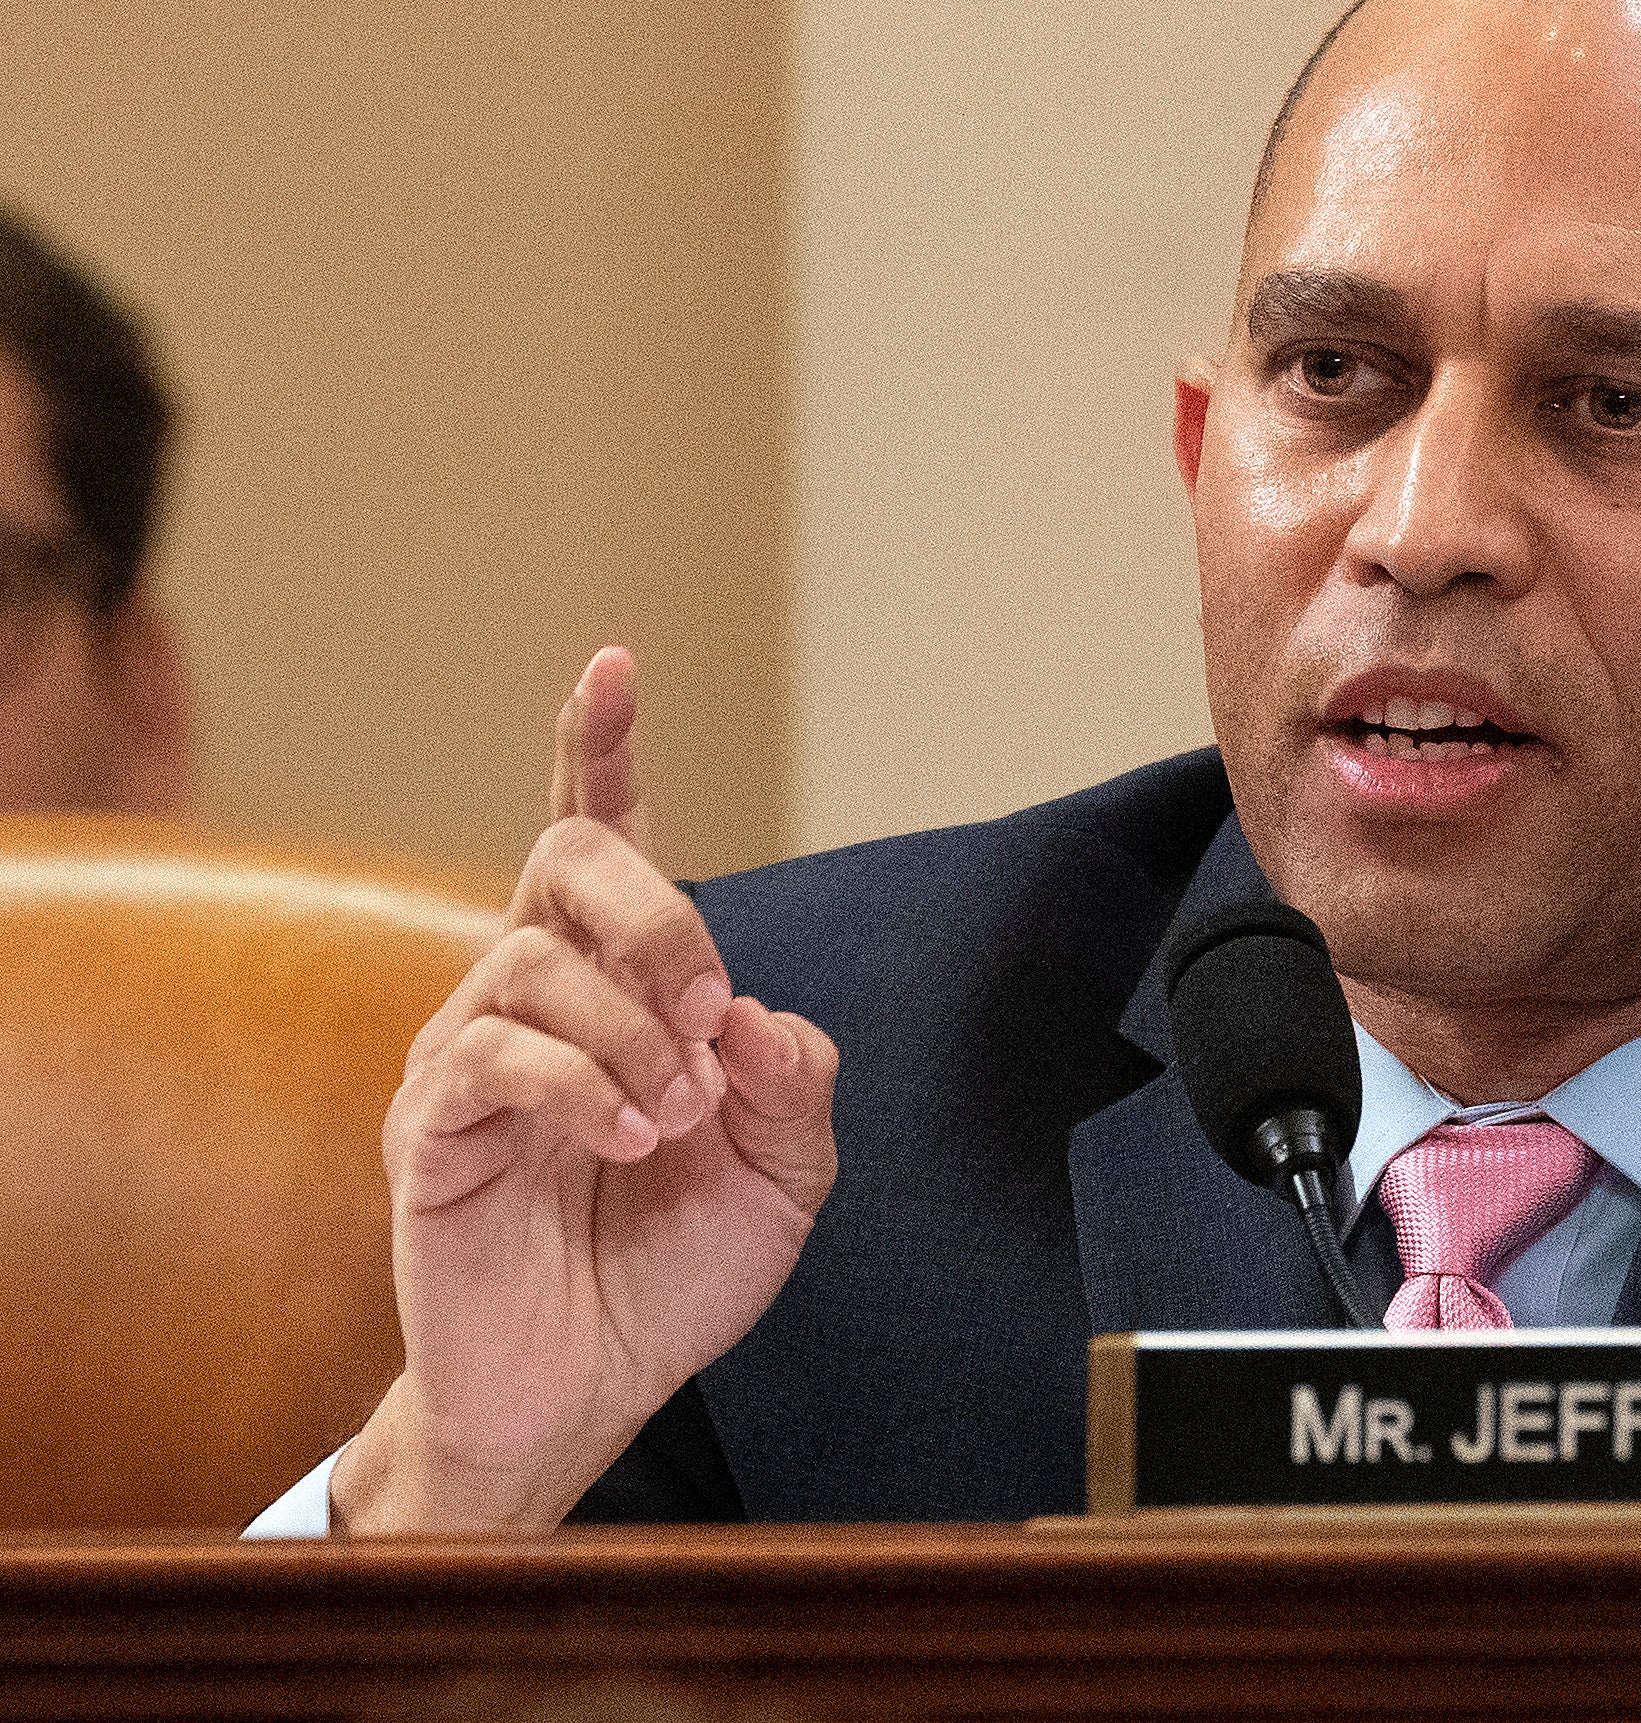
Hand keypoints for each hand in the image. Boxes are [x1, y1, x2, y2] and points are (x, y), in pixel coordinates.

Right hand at [333, 648, 838, 1533]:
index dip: (600, 749)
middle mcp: (528, 995)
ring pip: (537, 961)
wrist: (590, 1392)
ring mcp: (468, 1057)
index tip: (613, 664)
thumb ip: (796, 1083)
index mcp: (612, 986)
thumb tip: (759, 1012)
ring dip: (638, 1032)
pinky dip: (586, 1088)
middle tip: (713, 1013)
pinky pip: (494, 1057)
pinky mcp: (428, 1129)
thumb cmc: (672, 1271)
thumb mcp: (785, 1177)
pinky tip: (633, 1140)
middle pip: (569, 858)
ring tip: (677, 1120)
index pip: (597, 837)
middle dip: (663, 915)